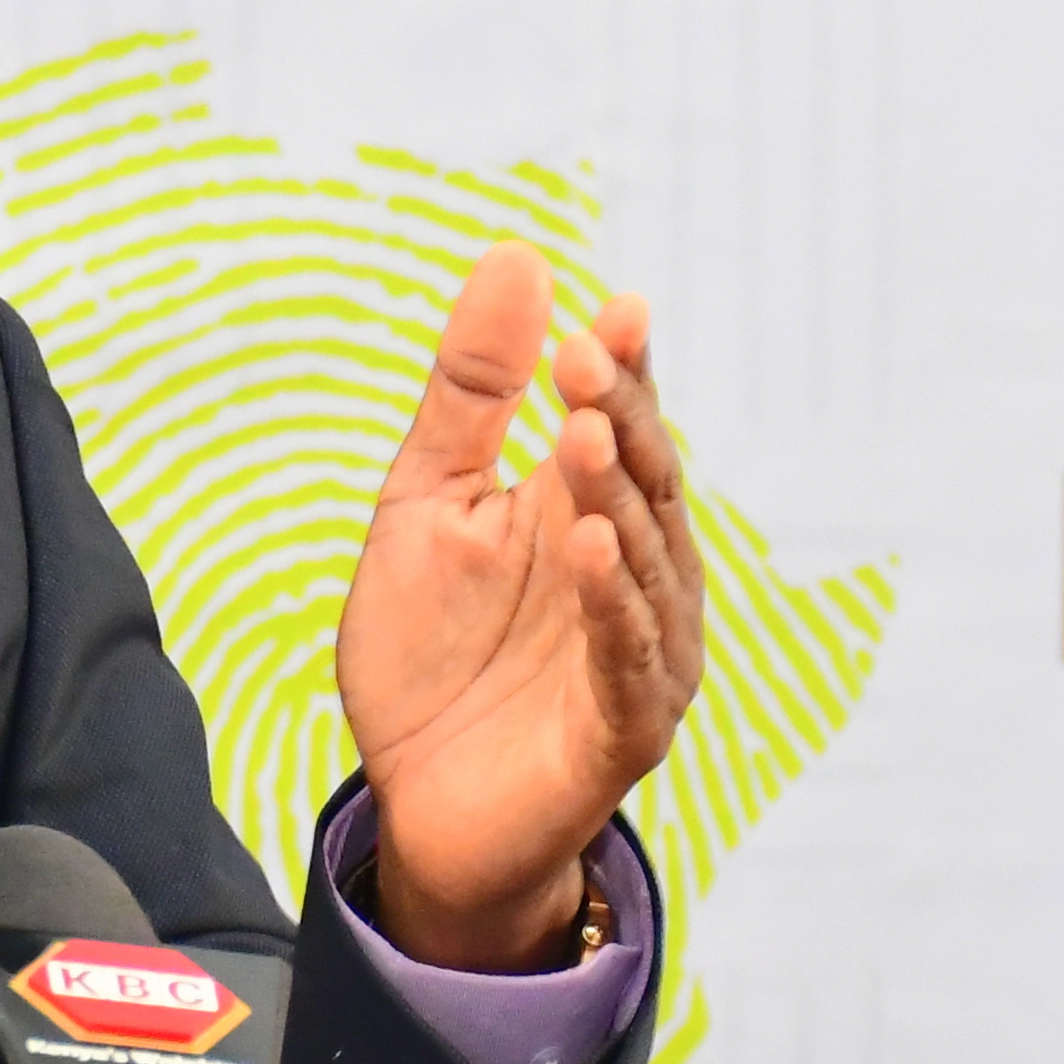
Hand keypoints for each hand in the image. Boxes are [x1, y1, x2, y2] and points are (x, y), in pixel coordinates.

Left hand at [334, 245, 707, 969]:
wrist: (416, 807)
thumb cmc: (432, 656)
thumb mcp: (429, 502)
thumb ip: (471, 394)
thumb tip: (520, 256)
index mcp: (591, 513)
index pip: (621, 424)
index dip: (622, 370)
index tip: (612, 308)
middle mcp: (636, 575)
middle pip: (643, 482)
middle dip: (618, 416)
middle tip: (583, 355)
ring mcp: (639, 651)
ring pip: (646, 562)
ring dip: (616, 498)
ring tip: (581, 433)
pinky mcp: (625, 727)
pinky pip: (630, 658)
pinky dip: (616, 605)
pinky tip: (591, 550)